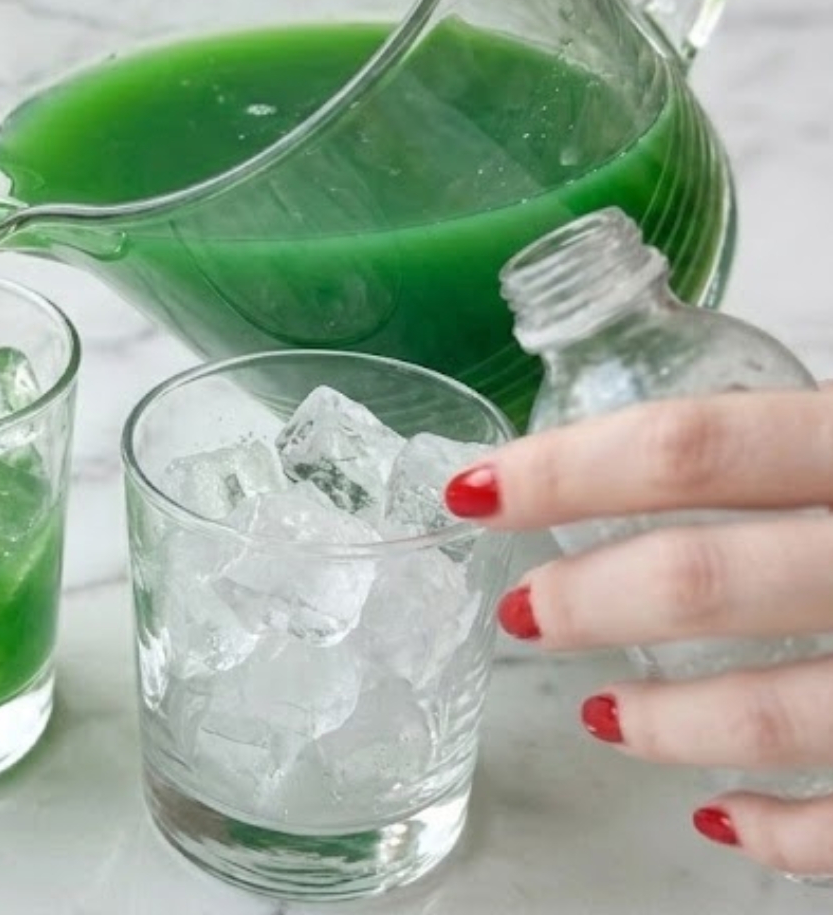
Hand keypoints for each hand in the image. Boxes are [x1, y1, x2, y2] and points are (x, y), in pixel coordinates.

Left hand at [443, 389, 832, 875]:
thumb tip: (656, 455)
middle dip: (591, 600)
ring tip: (601, 718)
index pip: (694, 450)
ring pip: (781, 713)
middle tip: (524, 610)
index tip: (476, 487)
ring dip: (668, 723)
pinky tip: (722, 821)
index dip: (569, 469)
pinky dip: (782, 832)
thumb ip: (799, 443)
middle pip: (709, 581)